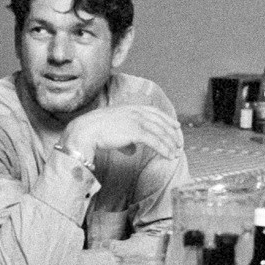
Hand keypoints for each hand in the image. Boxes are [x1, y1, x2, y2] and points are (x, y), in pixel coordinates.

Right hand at [60, 105, 182, 161]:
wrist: (85, 131)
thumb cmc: (94, 132)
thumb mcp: (112, 130)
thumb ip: (126, 140)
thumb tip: (133, 150)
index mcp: (130, 108)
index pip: (154, 112)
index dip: (167, 119)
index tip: (176, 125)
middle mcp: (135, 112)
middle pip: (160, 122)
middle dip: (172, 133)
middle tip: (179, 143)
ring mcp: (136, 121)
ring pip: (160, 132)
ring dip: (170, 143)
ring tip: (176, 153)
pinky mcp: (135, 132)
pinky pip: (155, 141)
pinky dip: (164, 149)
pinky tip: (168, 156)